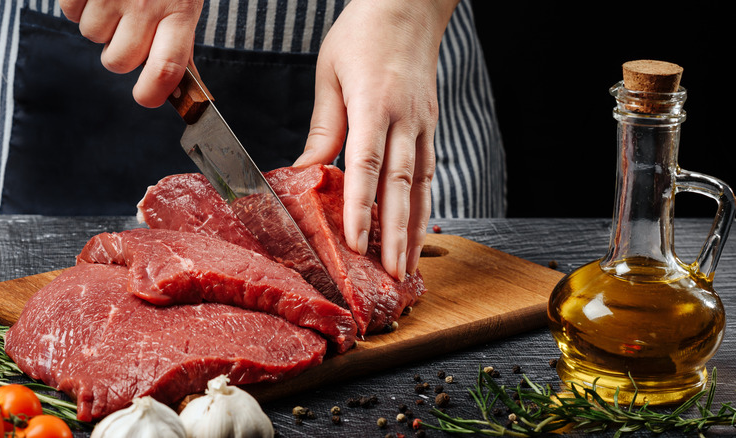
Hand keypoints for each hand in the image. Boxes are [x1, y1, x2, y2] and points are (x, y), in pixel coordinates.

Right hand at [59, 0, 203, 107]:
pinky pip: (71, 12)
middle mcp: (146, 6)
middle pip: (119, 61)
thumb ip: (180, 45)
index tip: (146, 97)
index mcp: (178, 14)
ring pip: (92, 36)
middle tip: (130, 27)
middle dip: (119, 52)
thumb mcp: (183, 5)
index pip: (166, 69)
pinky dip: (80, 4)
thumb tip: (180, 90)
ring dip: (101, 23)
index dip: (152, 93)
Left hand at [294, 0, 457, 278]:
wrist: (408, 8)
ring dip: (415, 228)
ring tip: (410, 266)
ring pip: (420, 185)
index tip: (355, 243)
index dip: (361, 208)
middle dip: (396, 234)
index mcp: (375, 104)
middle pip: (400, 185)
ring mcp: (423, 125)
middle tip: (393, 274)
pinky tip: (417, 228)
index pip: (366, 165)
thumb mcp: (330, 75)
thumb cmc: (363, 35)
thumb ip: (324, 128)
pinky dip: (423, 204)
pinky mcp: (431, 127)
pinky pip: (427, 173)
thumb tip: (305, 173)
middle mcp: (405, 119)